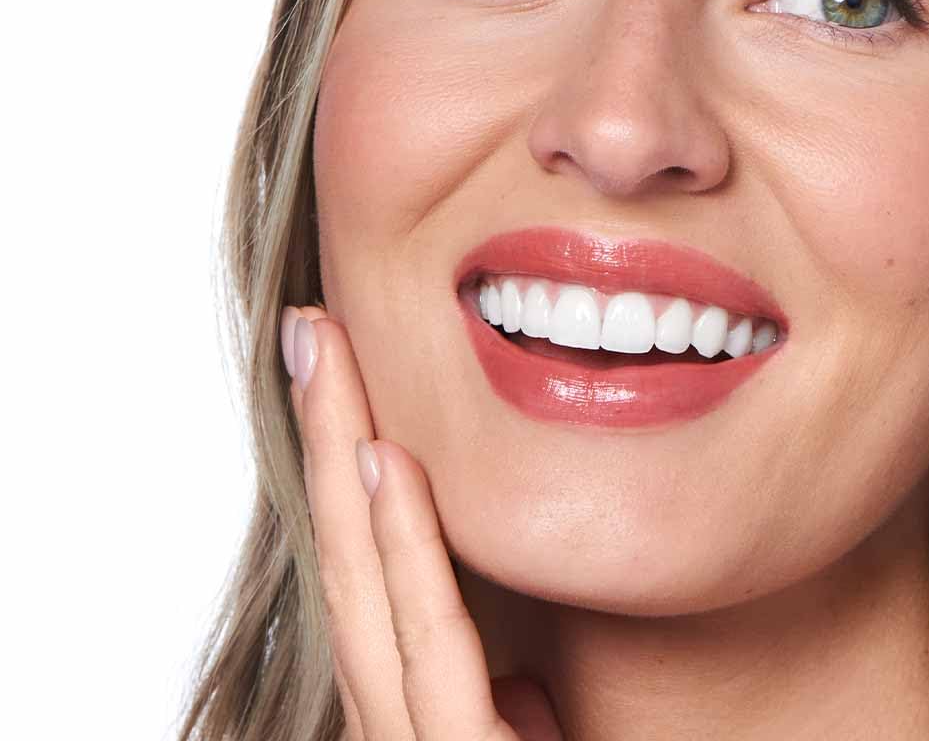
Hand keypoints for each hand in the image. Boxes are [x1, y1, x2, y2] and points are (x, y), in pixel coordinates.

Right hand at [282, 305, 563, 739]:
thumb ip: (503, 713)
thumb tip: (520, 684)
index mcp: (412, 712)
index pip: (364, 572)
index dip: (339, 468)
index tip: (338, 374)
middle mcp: (393, 722)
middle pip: (344, 557)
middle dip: (322, 435)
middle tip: (308, 328)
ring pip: (362, 585)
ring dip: (340, 459)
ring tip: (326, 358)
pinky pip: (434, 641)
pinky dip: (407, 548)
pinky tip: (386, 462)